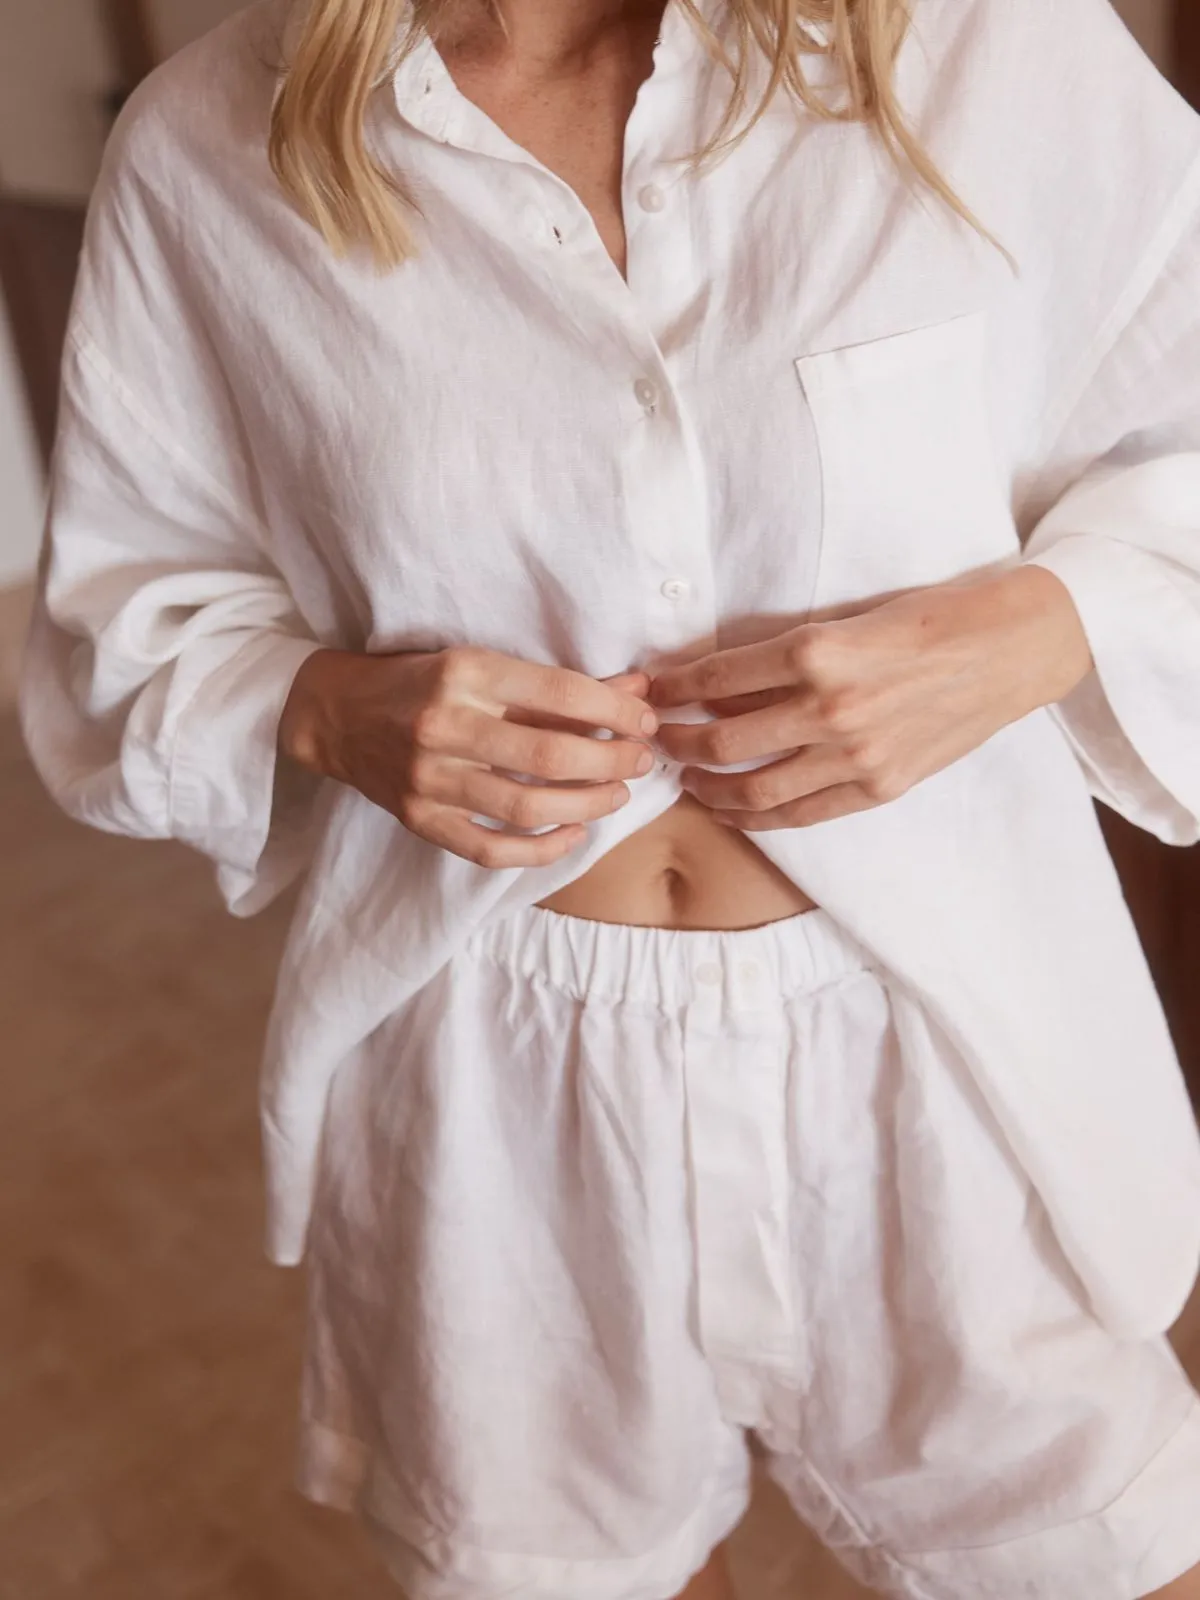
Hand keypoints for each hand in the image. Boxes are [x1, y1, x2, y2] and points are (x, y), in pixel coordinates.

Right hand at [279, 646, 657, 866]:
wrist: (334, 713)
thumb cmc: (419, 681)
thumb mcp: (481, 665)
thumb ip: (554, 684)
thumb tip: (635, 692)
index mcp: (465, 672)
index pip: (559, 692)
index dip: (614, 710)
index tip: (644, 722)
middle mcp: (446, 725)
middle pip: (550, 753)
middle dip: (611, 760)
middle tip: (640, 761)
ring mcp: (430, 778)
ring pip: (527, 805)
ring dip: (586, 804)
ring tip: (615, 795)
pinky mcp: (420, 819)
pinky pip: (491, 849)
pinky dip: (540, 848)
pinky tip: (571, 834)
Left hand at [648, 566, 1092, 829]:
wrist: (1012, 648)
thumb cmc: (932, 617)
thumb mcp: (851, 616)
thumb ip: (787, 652)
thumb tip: (718, 681)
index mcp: (818, 651)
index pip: (716, 678)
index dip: (672, 687)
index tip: (651, 691)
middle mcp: (830, 707)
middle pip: (720, 742)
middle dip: (674, 742)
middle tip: (655, 739)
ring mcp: (855, 756)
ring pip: (751, 791)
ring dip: (705, 787)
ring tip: (685, 777)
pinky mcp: (879, 787)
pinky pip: (799, 815)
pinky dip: (754, 818)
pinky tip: (731, 809)